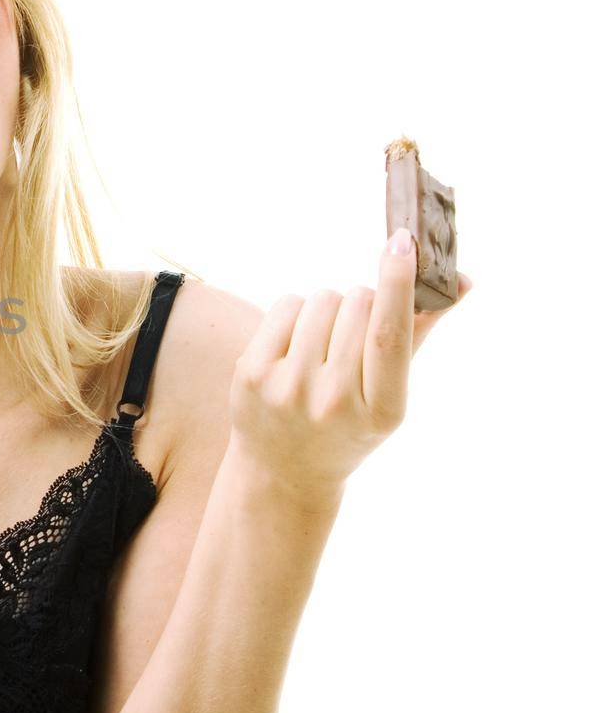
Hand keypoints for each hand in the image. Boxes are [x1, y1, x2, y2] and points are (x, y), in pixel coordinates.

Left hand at [228, 232, 472, 498]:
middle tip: (354, 336)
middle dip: (363, 303)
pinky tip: (297, 343)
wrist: (285, 470)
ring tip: (325, 343)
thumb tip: (461, 279)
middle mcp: (333, 401)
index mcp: (381, 410)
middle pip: (357, 304)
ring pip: (322, 299)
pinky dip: (299, 311)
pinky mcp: (252, 373)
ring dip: (331, 307)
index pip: (390, 333)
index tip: (402, 242)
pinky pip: (288, 304)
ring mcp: (288, 388)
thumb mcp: (390, 395)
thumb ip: (419, 334)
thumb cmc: (349, 424)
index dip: (397, 283)